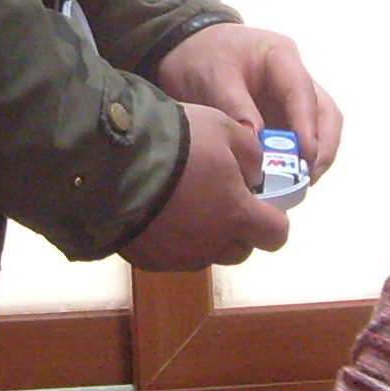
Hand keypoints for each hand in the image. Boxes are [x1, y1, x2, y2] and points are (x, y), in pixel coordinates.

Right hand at [124, 103, 289, 268]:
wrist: (114, 162)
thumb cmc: (178, 142)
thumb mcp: (225, 129)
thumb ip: (251, 155)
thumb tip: (255, 175)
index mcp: (238, 215)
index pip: (276, 235)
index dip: (274, 220)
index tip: (260, 202)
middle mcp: (212, 245)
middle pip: (241, 249)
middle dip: (238, 228)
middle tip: (220, 198)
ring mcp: (178, 257)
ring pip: (205, 253)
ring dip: (205, 235)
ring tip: (183, 203)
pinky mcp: (147, 261)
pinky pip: (171, 254)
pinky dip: (171, 239)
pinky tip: (157, 212)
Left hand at [153, 24, 343, 175]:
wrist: (184, 51)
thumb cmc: (201, 56)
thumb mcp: (213, 77)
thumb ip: (236, 108)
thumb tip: (258, 144)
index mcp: (282, 56)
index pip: (303, 93)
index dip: (308, 126)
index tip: (305, 156)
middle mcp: (295, 77)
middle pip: (325, 112)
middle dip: (323, 146)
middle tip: (309, 177)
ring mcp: (290, 99)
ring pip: (319, 128)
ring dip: (314, 156)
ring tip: (299, 184)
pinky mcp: (281, 117)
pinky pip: (298, 140)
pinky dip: (296, 159)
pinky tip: (285, 180)